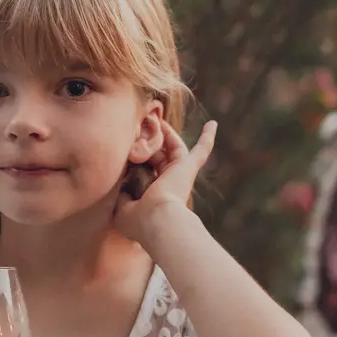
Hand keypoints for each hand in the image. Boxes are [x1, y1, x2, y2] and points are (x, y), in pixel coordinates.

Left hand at [113, 119, 216, 245]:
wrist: (157, 220)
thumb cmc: (139, 220)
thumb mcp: (123, 211)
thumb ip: (123, 198)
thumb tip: (123, 187)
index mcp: (153, 193)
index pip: (147, 171)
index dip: (138, 158)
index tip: (128, 146)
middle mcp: (168, 183)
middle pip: (159, 156)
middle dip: (150, 140)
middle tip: (140, 124)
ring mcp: (180, 174)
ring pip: (174, 148)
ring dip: (166, 132)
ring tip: (155, 115)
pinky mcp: (188, 167)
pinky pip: (201, 150)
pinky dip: (207, 138)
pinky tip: (212, 124)